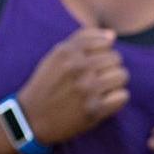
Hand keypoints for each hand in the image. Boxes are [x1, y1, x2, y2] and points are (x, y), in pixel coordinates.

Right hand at [17, 28, 128, 144]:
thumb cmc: (46, 85)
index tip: (93, 63)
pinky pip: (123, 96)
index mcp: (67, 52)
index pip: (106, 42)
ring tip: (101, 89)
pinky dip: (116, 99)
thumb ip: (82, 40)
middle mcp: (77, 68)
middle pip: (116, 58)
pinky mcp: (94, 109)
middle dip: (109, 67)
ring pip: (122, 75)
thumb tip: (112, 35)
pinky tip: (104, 101)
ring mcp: (86, 89)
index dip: (102, 52)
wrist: (30, 119)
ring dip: (114, 83)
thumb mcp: (55, 56)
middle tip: (96, 79)